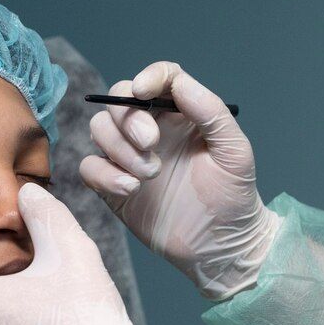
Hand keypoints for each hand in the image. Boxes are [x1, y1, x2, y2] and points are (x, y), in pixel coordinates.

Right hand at [79, 61, 279, 299]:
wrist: (221, 247)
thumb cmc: (234, 197)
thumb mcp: (234, 151)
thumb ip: (211, 112)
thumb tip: (180, 83)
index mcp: (182, 115)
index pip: (160, 79)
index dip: (148, 77)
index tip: (143, 92)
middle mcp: (153, 131)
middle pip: (119, 101)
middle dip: (129, 119)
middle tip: (150, 144)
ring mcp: (130, 158)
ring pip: (99, 130)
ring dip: (119, 149)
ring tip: (150, 175)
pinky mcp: (114, 187)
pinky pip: (89, 167)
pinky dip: (103, 175)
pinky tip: (131, 190)